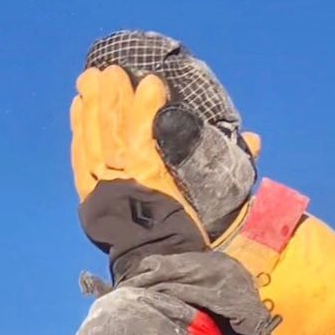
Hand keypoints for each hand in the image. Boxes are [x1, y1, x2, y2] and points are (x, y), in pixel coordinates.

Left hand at [71, 32, 259, 276]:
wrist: (159, 262)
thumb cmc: (187, 229)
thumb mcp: (212, 200)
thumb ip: (232, 167)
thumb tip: (256, 139)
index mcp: (151, 173)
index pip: (141, 127)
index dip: (144, 101)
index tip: (151, 81)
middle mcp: (122, 174)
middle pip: (111, 126)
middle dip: (112, 96)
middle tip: (112, 71)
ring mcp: (102, 183)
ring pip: (92, 135)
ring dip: (92, 104)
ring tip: (90, 77)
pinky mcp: (88, 191)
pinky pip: (79, 153)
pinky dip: (78, 128)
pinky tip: (78, 106)